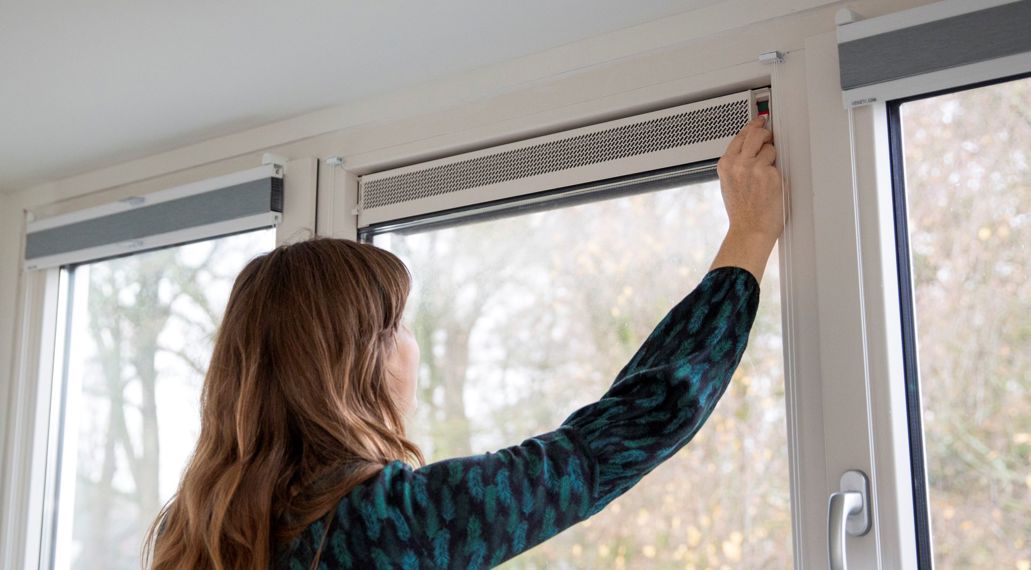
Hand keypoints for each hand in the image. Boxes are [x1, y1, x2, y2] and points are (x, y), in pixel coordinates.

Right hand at [716, 115, 783, 239]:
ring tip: (766, 177)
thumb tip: (752, 148)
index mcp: (726, 164)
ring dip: (772, 158)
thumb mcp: (730, 183)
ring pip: (770, 148)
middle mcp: (738, 163)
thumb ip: (737, 163)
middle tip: (769, 137)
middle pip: (756, 133)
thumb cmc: (742, 212)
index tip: (759, 120)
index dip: (752, 126)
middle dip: (765, 133)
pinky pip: (779, 165)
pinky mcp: (770, 174)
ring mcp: (755, 168)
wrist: (749, 230)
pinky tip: (771, 187)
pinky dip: (778, 173)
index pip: (740, 135)